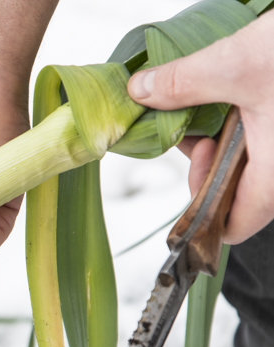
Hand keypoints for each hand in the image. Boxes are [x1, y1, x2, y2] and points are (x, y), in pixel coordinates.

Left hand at [128, 11, 273, 242]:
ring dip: (228, 137)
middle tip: (201, 122)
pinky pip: (268, 139)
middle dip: (210, 160)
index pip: (233, 227)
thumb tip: (141, 90)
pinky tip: (242, 90)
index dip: (201, 209)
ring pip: (254, 162)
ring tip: (222, 98)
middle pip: (239, 190)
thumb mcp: (236, 64)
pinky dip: (249, 121)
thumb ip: (183, 84)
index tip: (193, 162)